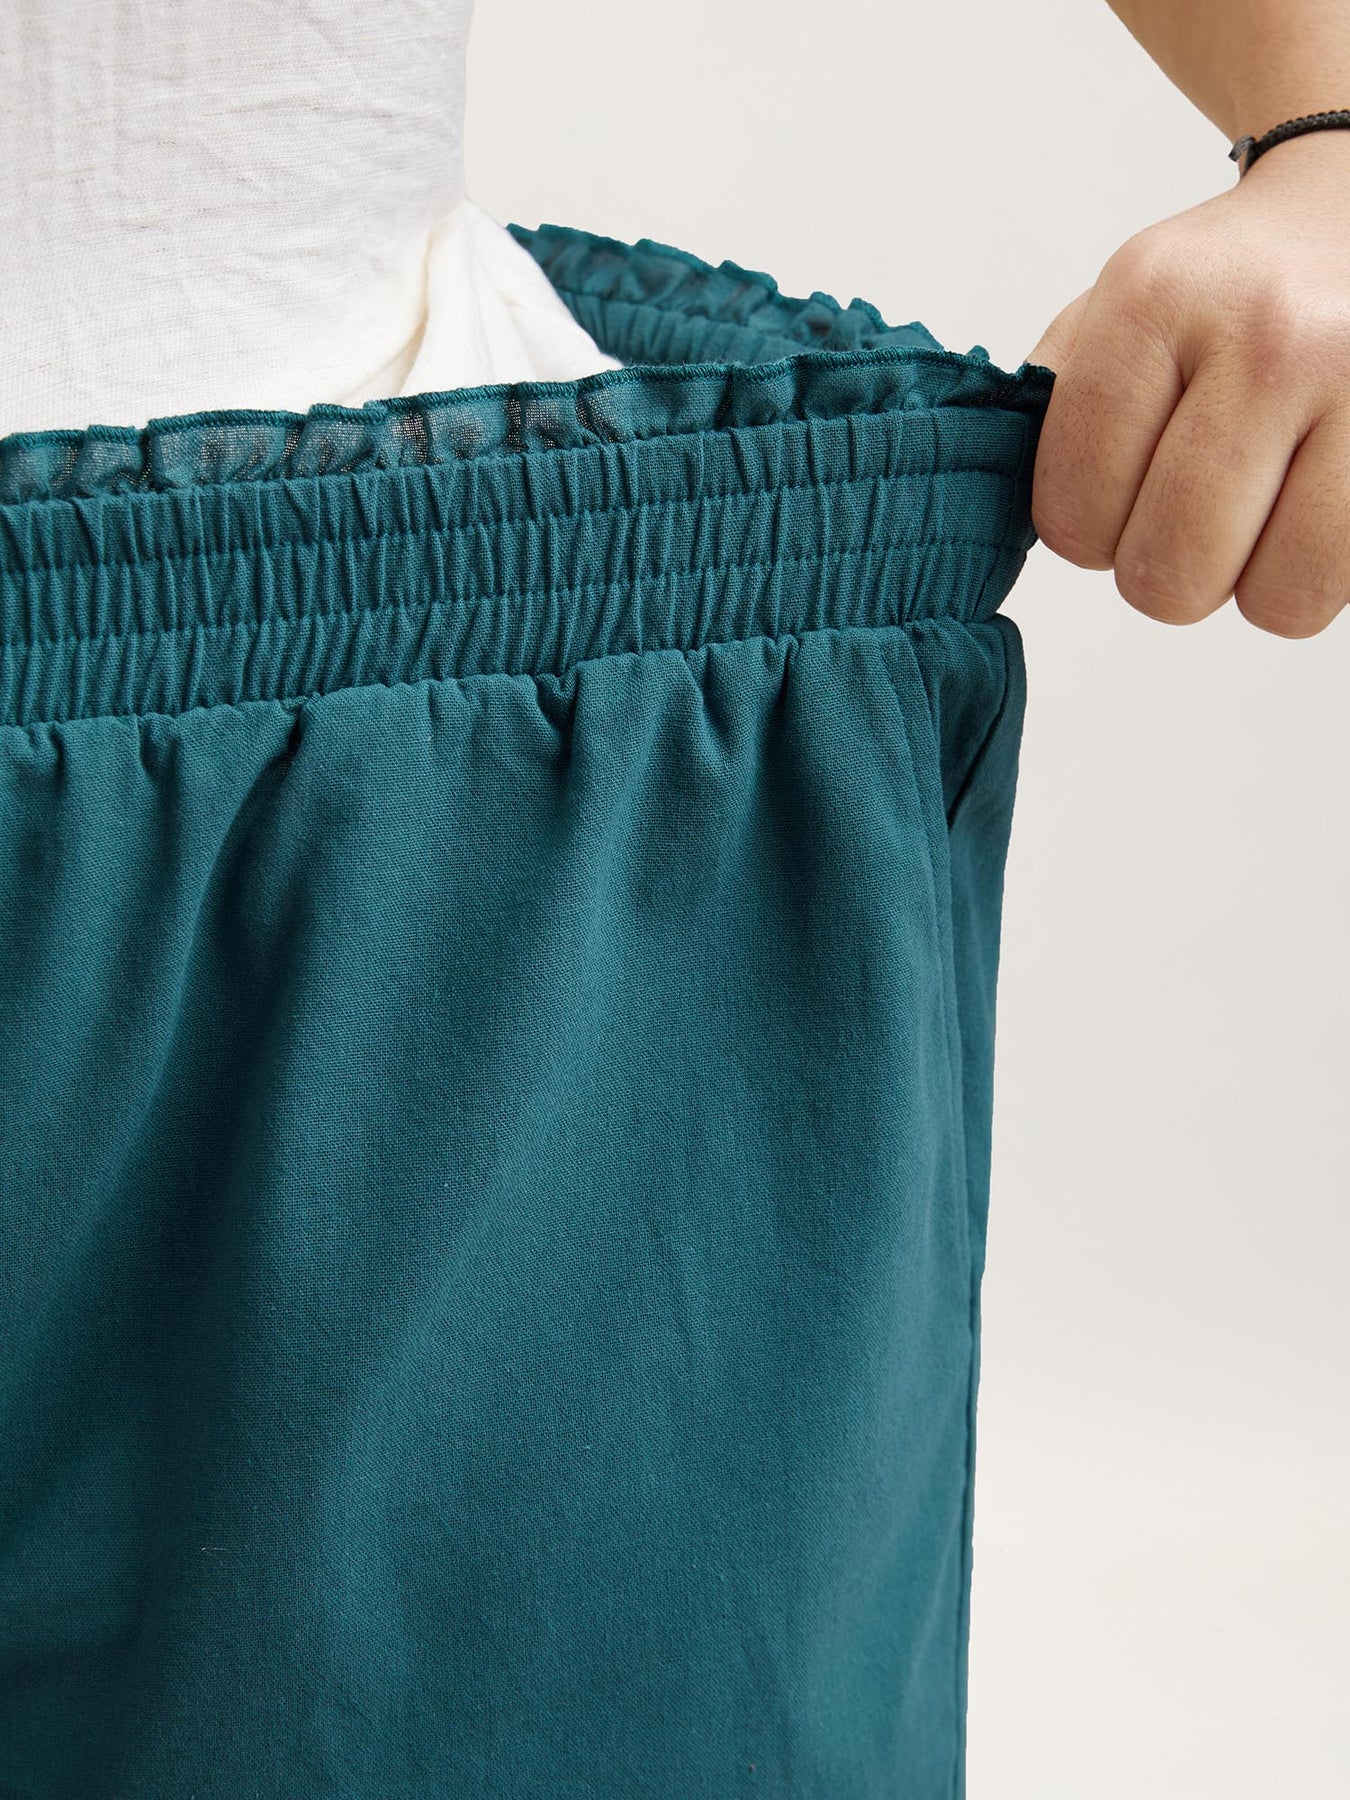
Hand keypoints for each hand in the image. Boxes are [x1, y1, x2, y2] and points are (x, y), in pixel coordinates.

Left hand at [1024, 131, 1349, 637]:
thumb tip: (991, 516)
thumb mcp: (1114, 311)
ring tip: (1259, 507)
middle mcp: (1269, 335)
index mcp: (1156, 297)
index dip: (1085, 531)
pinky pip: (1341, 584)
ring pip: (1274, 599)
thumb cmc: (1222, 290)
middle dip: (1165, 569)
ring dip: (1252, 581)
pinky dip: (1315, 570)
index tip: (1115, 494)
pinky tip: (1308, 501)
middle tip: (1190, 511)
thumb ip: (1047, 410)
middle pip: (1171, 572)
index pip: (1074, 511)